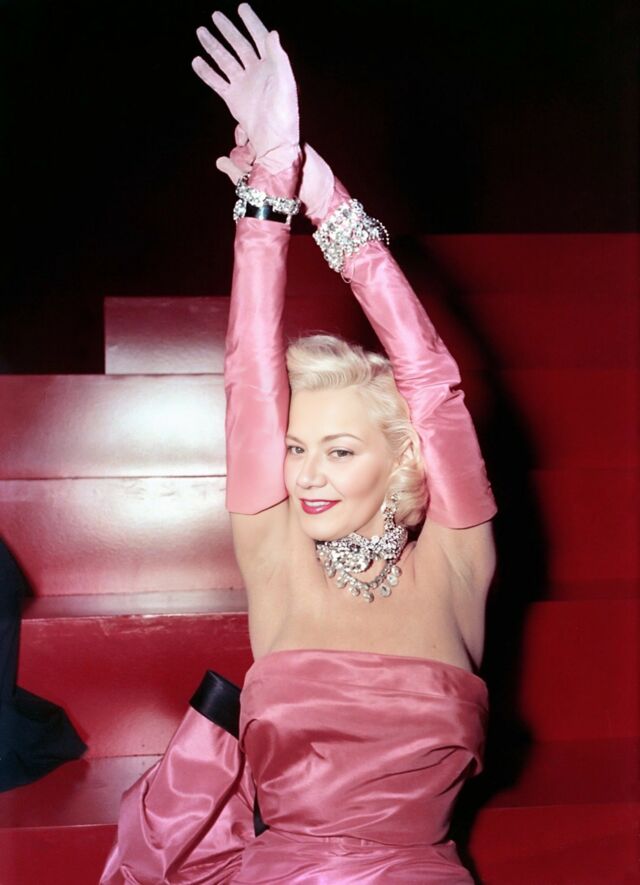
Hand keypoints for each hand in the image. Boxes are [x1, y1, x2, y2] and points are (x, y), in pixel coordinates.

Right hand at [192, 4, 299, 173]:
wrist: (274, 141)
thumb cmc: (284, 114)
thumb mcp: (285, 83)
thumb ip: (278, 57)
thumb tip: (271, 32)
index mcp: (271, 66)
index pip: (259, 38)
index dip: (251, 22)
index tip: (241, 8)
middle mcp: (256, 72)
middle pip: (239, 45)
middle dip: (228, 30)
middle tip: (215, 16)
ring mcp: (244, 85)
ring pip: (225, 60)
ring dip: (213, 46)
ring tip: (201, 31)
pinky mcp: (233, 99)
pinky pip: (217, 82)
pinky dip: (207, 72)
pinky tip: (196, 61)